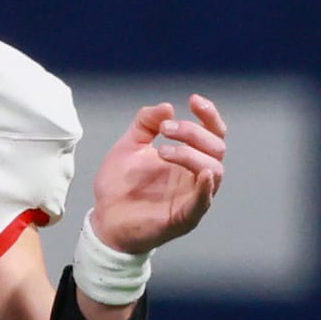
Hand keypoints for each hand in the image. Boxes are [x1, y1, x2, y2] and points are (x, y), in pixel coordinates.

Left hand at [87, 95, 224, 252]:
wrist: (104, 219)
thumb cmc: (120, 185)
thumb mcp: (129, 146)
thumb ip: (145, 123)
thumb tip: (167, 107)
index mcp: (187, 158)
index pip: (212, 133)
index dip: (209, 115)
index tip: (193, 101)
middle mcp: (195, 176)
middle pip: (216, 147)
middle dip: (193, 132)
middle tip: (164, 128)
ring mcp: (192, 197)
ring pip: (214, 170)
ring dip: (192, 154)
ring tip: (162, 150)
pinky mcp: (184, 218)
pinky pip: (203, 203)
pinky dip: (206, 188)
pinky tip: (202, 174)